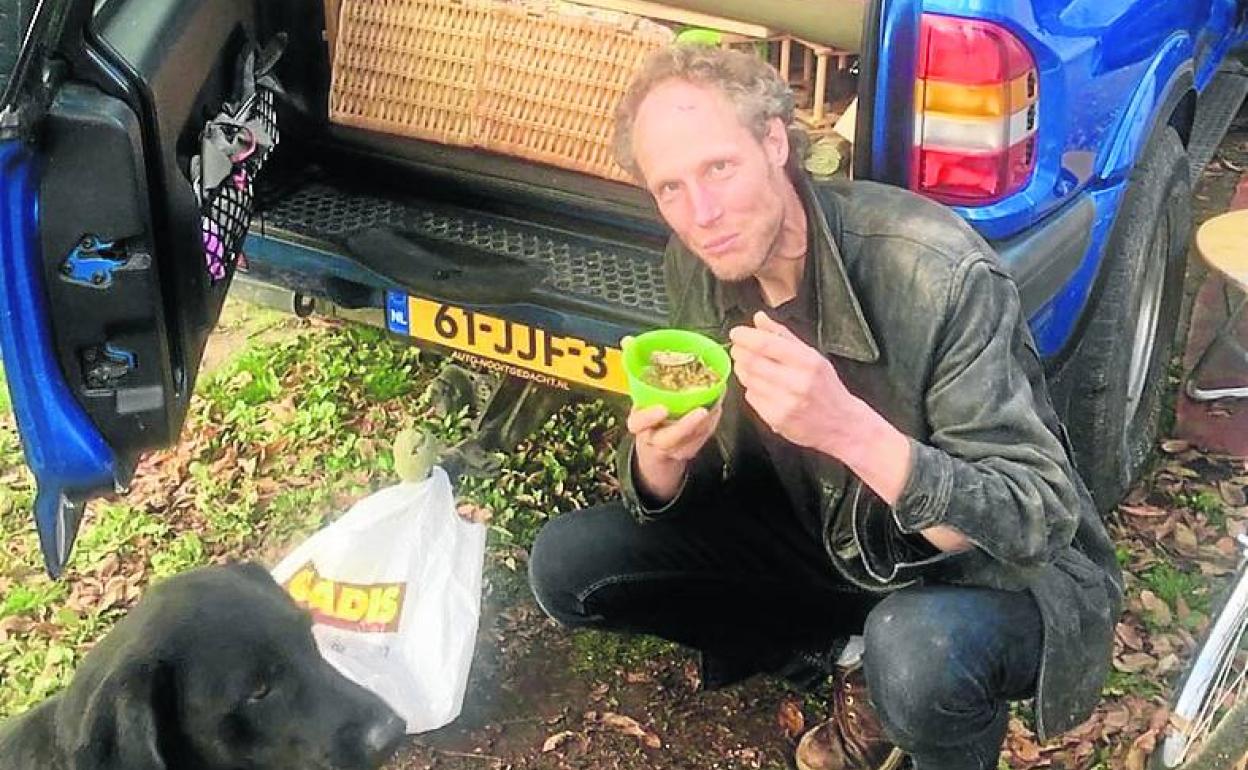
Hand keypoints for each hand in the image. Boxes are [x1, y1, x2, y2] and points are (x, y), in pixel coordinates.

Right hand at [627, 403, 721, 502]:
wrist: (652, 444)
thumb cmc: (651, 417)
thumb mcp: (645, 405)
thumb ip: (658, 394)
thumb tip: (683, 369)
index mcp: (637, 424)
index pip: (637, 423)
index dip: (649, 417)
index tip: (662, 410)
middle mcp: (650, 441)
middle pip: (667, 440)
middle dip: (685, 426)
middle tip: (702, 412)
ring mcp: (667, 451)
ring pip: (686, 446)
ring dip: (704, 426)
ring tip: (715, 407)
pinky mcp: (682, 454)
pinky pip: (697, 445)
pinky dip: (708, 428)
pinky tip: (716, 412)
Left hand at [728, 311, 860, 452]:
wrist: (842, 424)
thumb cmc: (826, 388)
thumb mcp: (812, 356)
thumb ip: (783, 335)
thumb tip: (759, 319)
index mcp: (807, 362)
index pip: (767, 344)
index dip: (746, 337)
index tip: (736, 333)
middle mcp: (797, 382)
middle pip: (752, 362)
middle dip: (739, 352)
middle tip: (737, 349)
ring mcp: (786, 402)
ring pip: (748, 380)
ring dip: (742, 370)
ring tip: (749, 367)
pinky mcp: (776, 419)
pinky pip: (751, 397)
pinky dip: (751, 389)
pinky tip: (761, 387)